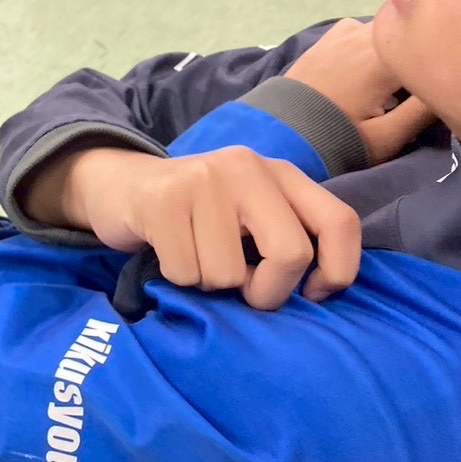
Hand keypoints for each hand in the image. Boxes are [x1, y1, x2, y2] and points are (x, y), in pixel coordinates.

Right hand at [29, 145, 361, 309]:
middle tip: (242, 290)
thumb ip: (288, 238)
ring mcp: (204, 179)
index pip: (340, 223)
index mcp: (281, 174)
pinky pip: (186, 272)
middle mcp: (248, 168)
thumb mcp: (251, 216)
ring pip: (229, 274)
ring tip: (195, 258)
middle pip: (291, 254)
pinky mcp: (163, 199)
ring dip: (209, 284)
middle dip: (267, 292)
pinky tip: (168, 252)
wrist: (120, 186)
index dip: (337, 271)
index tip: (311, 293)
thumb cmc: (198, 216)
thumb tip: (315, 293)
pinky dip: (177, 278)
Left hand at [284, 19, 436, 163]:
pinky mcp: (332, 35)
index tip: (447, 86)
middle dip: (421, 56)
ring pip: (391, 32)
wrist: (277, 134)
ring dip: (398, 51)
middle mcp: (368, 30)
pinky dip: (374, 47)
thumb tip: (456, 83)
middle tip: (420, 90)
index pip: (434, 44)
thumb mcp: (387, 138)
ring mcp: (347, 29)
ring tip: (395, 86)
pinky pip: (367, 33)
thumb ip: (425, 109)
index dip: (444, 64)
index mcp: (386, 53)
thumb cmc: (335, 140)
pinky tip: (368, 74)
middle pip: (412, 35)